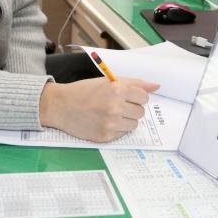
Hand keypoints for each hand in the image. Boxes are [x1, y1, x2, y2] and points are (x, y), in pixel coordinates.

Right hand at [39, 76, 158, 142]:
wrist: (61, 106)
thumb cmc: (84, 91)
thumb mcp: (108, 81)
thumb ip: (134, 83)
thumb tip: (156, 86)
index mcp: (117, 89)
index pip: (144, 97)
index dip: (136, 96)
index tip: (126, 96)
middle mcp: (115, 106)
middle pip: (140, 112)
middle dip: (131, 108)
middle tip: (116, 105)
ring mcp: (111, 123)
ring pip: (134, 124)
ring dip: (125, 120)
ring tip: (110, 114)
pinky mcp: (106, 136)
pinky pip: (123, 134)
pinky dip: (117, 129)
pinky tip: (103, 122)